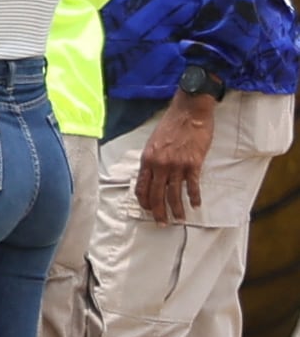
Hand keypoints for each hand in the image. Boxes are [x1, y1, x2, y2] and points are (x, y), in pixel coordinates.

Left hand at [140, 94, 220, 226]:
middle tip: (162, 224)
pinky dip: (194, 197)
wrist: (189, 112)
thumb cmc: (171, 125)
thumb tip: (152, 175)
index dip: (144, 201)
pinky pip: (192, 186)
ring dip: (176, 209)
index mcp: (147, 159)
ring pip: (173, 194)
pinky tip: (195, 205)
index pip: (141, 186)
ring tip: (179, 220)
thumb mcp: (154, 142)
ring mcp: (176, 165)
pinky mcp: (193, 164)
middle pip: (156, 194)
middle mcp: (159, 164)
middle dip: (158, 212)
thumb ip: (152, 159)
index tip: (148, 210)